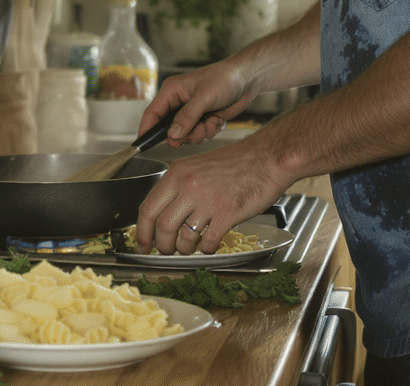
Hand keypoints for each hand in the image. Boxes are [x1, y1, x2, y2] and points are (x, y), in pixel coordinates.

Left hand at [135, 136, 293, 254]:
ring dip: (183, 250)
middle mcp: (188, 186)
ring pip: (183, 237)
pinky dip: (207, 250)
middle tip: (166, 251)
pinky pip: (209, 241)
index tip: (142, 243)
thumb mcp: (197, 166)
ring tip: (189, 249)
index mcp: (177, 173)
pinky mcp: (227, 213)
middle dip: (161, 245)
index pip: (148, 208)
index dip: (142, 231)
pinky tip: (210, 246)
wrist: (267, 157)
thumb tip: (163, 214)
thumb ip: (178, 187)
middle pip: (162, 226)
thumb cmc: (236, 162)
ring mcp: (208, 200)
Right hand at [139, 58, 256, 146]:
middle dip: (183, 135)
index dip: (147, 130)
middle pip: (169, 129)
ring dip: (199, 133)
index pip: (152, 113)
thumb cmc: (225, 78)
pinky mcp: (203, 118)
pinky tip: (218, 119)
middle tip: (195, 132)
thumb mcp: (204, 98)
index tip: (144, 145)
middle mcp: (179, 102)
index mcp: (172, 91)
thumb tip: (172, 135)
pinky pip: (200, 134)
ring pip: (186, 135)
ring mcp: (191, 112)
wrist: (247, 79)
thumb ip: (187, 117)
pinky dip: (209, 131)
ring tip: (210, 122)